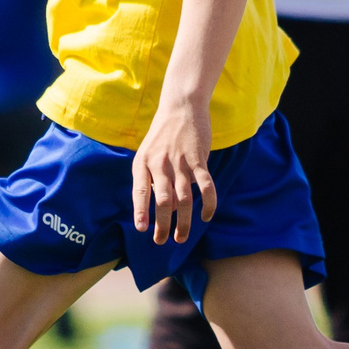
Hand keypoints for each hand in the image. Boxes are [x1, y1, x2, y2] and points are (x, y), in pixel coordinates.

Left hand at [132, 101, 216, 245]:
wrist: (181, 107)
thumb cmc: (163, 134)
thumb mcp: (147, 153)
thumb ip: (151, 178)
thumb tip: (160, 208)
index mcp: (143, 163)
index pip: (141, 192)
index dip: (141, 211)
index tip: (142, 229)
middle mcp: (160, 164)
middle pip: (163, 201)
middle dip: (163, 225)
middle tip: (163, 241)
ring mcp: (180, 162)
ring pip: (184, 199)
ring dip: (183, 221)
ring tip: (182, 237)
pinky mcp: (199, 160)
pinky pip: (205, 186)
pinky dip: (208, 203)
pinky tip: (206, 216)